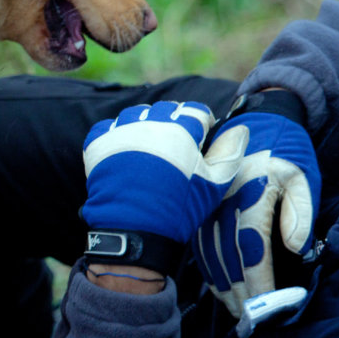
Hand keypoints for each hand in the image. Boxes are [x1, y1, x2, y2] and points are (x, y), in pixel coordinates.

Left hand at [81, 101, 247, 243]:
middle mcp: (148, 123)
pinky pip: (107, 127)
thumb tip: (240, 129)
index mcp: (180, 129)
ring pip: (136, 114)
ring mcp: (120, 131)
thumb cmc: (180, 207)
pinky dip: (115, 134)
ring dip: (144, 124)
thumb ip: (230, 152)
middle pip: (165, 109)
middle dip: (174, 121)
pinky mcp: (98, 144)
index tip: (202, 138)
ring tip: (149, 146)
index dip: (202, 123)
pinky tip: (124, 150)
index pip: (195, 111)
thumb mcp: (214, 183)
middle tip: (176, 145)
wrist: (133, 228)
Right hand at [193, 112, 320, 316]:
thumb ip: (300, 213)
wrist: (261, 118)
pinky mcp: (201, 204)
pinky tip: (220, 285)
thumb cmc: (287, 149)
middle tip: (252, 318)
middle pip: (226, 257)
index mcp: (250, 194)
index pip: (251, 248)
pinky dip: (209, 268)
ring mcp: (208, 202)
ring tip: (237, 309)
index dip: (258, 281)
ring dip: (222, 284)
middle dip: (240, 292)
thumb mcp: (302, 175)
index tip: (268, 305)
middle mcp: (222, 200)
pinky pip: (201, 242)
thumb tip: (294, 249)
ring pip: (209, 253)